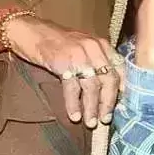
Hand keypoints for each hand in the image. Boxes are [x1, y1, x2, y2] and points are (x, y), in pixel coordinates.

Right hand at [2, 15, 122, 127]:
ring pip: (92, 87)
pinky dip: (74, 104)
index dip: (123, 90)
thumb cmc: (57, 42)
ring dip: (92, 108)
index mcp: (102, 45)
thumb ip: (97, 63)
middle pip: (109, 80)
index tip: (122, 106)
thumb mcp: (83, 47)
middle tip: (106, 119)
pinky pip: (72, 88)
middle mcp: (94, 48)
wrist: (30, 31)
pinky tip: (75, 116)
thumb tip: (109, 91)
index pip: (121, 69)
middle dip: (108, 102)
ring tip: (91, 123)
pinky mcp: (63, 63)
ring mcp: (79, 55)